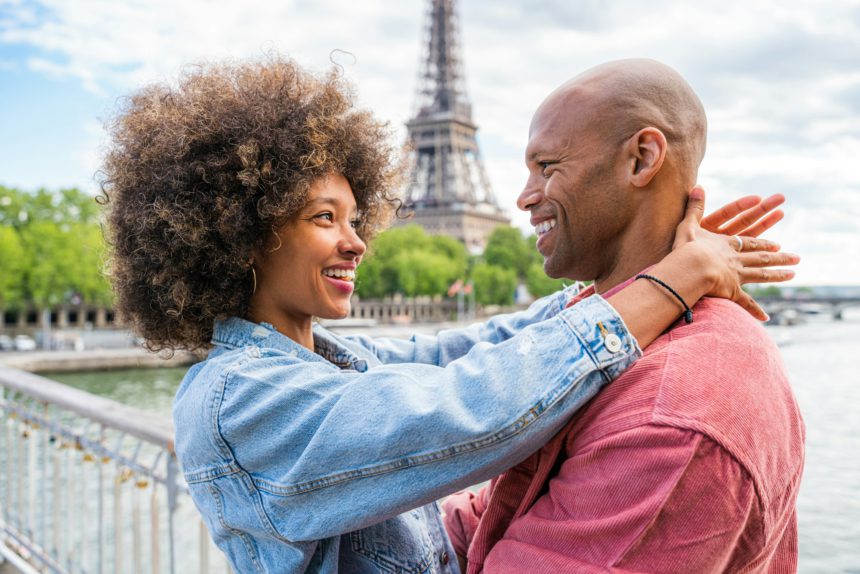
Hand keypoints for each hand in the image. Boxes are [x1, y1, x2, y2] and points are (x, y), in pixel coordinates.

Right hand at [673, 188, 798, 319]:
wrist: (690, 269)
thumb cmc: (687, 248)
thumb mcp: (688, 224)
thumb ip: (694, 208)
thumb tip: (696, 186)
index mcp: (727, 243)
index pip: (749, 241)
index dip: (762, 242)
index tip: (776, 244)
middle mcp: (736, 258)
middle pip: (761, 256)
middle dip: (780, 256)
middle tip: (796, 257)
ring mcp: (737, 275)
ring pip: (761, 275)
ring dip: (778, 275)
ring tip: (793, 275)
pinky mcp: (732, 291)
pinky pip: (745, 303)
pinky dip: (755, 310)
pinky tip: (765, 317)